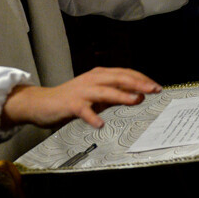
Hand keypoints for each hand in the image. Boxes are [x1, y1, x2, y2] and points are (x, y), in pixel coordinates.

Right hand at [1, 68, 160, 128]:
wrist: (42, 103)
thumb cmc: (72, 99)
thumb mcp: (97, 95)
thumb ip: (115, 95)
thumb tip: (137, 96)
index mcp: (99, 75)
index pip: (125, 73)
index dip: (141, 78)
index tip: (156, 86)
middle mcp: (92, 80)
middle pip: (118, 78)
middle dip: (138, 83)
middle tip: (154, 89)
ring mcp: (82, 92)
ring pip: (105, 91)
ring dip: (121, 95)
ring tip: (136, 100)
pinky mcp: (71, 104)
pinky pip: (84, 111)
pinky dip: (92, 117)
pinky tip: (100, 124)